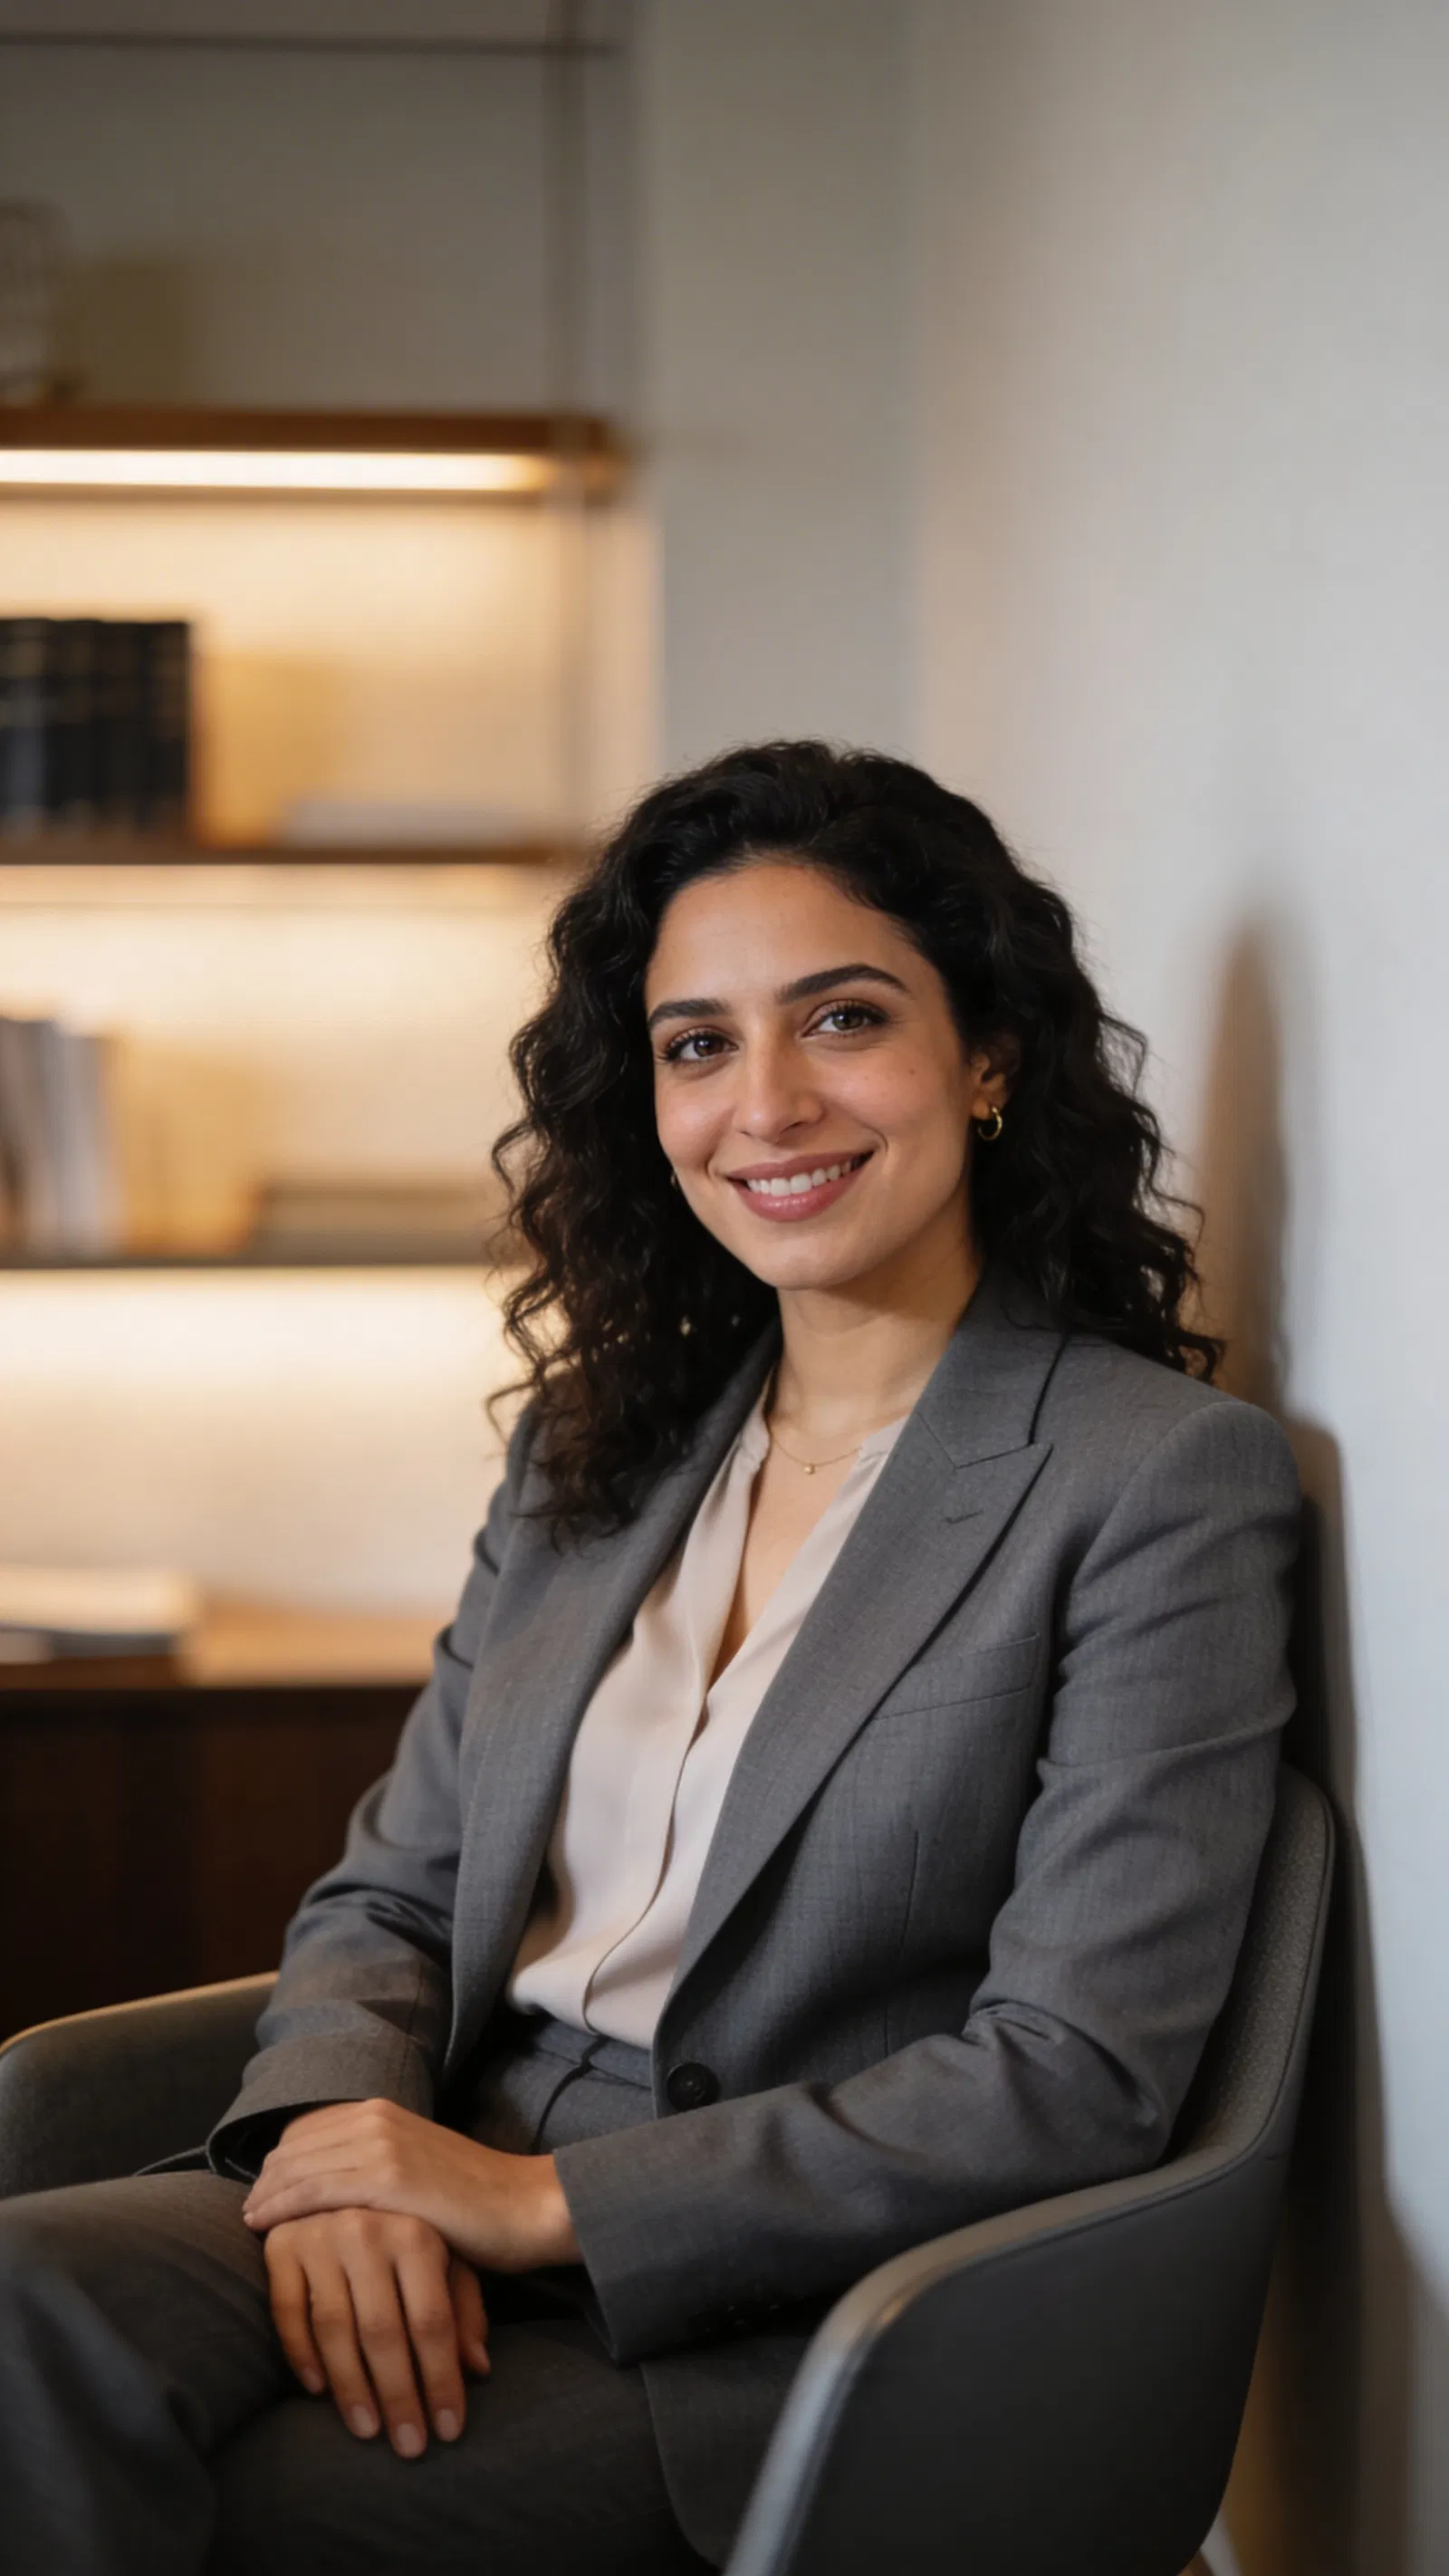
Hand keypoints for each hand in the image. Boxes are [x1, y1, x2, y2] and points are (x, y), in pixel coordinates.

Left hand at [242, 2098, 579, 2272]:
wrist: (526, 2207)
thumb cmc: (476, 2203)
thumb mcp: (418, 2170)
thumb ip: (377, 2168)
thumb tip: (336, 2190)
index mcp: (383, 2111)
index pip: (306, 2131)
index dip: (278, 2163)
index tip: (261, 2195)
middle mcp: (377, 2117)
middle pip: (293, 2146)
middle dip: (265, 2178)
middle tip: (248, 2213)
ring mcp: (382, 2144)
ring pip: (297, 2166)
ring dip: (264, 2194)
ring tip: (249, 2222)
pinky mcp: (388, 2178)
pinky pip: (314, 2189)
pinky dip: (281, 2206)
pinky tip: (262, 2226)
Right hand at [264, 2208, 488, 2457]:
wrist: (344, 2168)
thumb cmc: (408, 2229)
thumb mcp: (447, 2258)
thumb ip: (465, 2309)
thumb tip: (478, 2368)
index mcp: (415, 2232)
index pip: (433, 2321)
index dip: (441, 2379)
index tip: (448, 2431)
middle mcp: (367, 2229)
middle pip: (384, 2330)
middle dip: (399, 2396)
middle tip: (410, 2447)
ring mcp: (320, 2234)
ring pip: (335, 2328)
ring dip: (351, 2388)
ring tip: (368, 2432)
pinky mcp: (281, 2244)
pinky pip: (287, 2311)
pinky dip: (300, 2354)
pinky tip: (319, 2391)